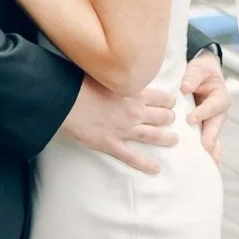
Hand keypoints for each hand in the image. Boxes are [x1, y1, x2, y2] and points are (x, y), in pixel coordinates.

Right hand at [61, 76, 177, 174]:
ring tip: (174, 140)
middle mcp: (134, 112)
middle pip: (162, 117)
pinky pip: (132, 157)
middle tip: (171, 119)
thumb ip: (119, 76)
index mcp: (134, 93)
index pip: (162, 98)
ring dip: (167, 138)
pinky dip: (145, 164)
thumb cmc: (81, 83)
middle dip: (169, 118)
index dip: (169, 101)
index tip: (171, 103)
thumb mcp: (105, 74)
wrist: (65, 100)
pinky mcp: (111, 144)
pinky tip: (156, 169)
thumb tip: (122, 70)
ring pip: (154, 136)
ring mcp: (124, 130)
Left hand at [181, 50, 230, 164]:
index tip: (191, 119)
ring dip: (213, 149)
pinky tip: (207, 164)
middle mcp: (220, 112)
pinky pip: (209, 141)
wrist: (204, 75)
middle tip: (205, 147)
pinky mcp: (207, 128)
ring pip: (215, 137)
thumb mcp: (198, 69)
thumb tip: (185, 88)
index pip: (212, 105)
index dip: (203, 112)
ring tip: (211, 163)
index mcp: (220, 96)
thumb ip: (192, 77)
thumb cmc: (201, 72)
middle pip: (216, 125)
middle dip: (211, 136)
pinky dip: (209, 153)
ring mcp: (214, 122)